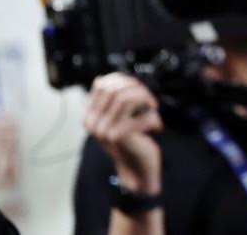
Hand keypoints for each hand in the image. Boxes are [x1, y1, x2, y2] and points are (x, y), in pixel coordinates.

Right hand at [84, 73, 163, 192]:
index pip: (103, 84)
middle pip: (116, 89)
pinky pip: (142, 116)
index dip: (124, 80)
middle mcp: (92, 122)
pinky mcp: (118, 137)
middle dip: (138, 89)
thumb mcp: (117, 117)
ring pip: (128, 99)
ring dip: (147, 101)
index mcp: (89, 115)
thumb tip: (101, 78)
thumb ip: (110, 100)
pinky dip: (154, 119)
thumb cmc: (131, 138)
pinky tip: (157, 128)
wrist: (136, 167)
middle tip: (149, 101)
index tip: (138, 88)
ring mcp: (103, 130)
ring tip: (153, 110)